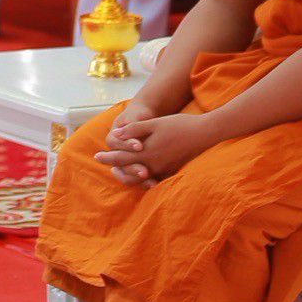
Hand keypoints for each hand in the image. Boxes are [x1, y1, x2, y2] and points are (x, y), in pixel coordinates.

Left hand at [95, 110, 217, 183]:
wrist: (205, 134)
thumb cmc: (179, 125)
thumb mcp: (154, 123)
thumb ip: (134, 130)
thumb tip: (116, 135)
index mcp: (146, 153)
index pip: (120, 158)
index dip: (107, 157)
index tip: (96, 156)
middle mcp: (153, 165)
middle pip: (127, 169)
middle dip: (114, 166)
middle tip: (104, 163)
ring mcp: (163, 170)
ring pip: (139, 176)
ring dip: (127, 172)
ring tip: (119, 168)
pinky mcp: (172, 171)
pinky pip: (153, 177)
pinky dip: (143, 176)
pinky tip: (141, 172)